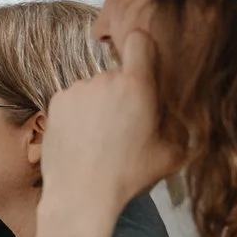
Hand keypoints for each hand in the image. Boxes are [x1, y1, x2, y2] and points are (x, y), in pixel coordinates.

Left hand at [33, 26, 185, 236]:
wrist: (81, 196)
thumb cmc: (129, 176)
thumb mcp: (173, 152)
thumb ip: (180, 121)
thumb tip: (180, 108)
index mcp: (136, 85)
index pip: (139, 39)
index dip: (143, 50)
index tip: (144, 69)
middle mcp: (104, 80)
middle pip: (118, 73)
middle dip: (124, 92)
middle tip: (126, 125)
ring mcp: (77, 90)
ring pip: (95, 88)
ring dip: (100, 104)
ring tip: (102, 137)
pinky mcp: (56, 103)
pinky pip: (75, 100)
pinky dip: (80, 114)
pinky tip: (84, 139)